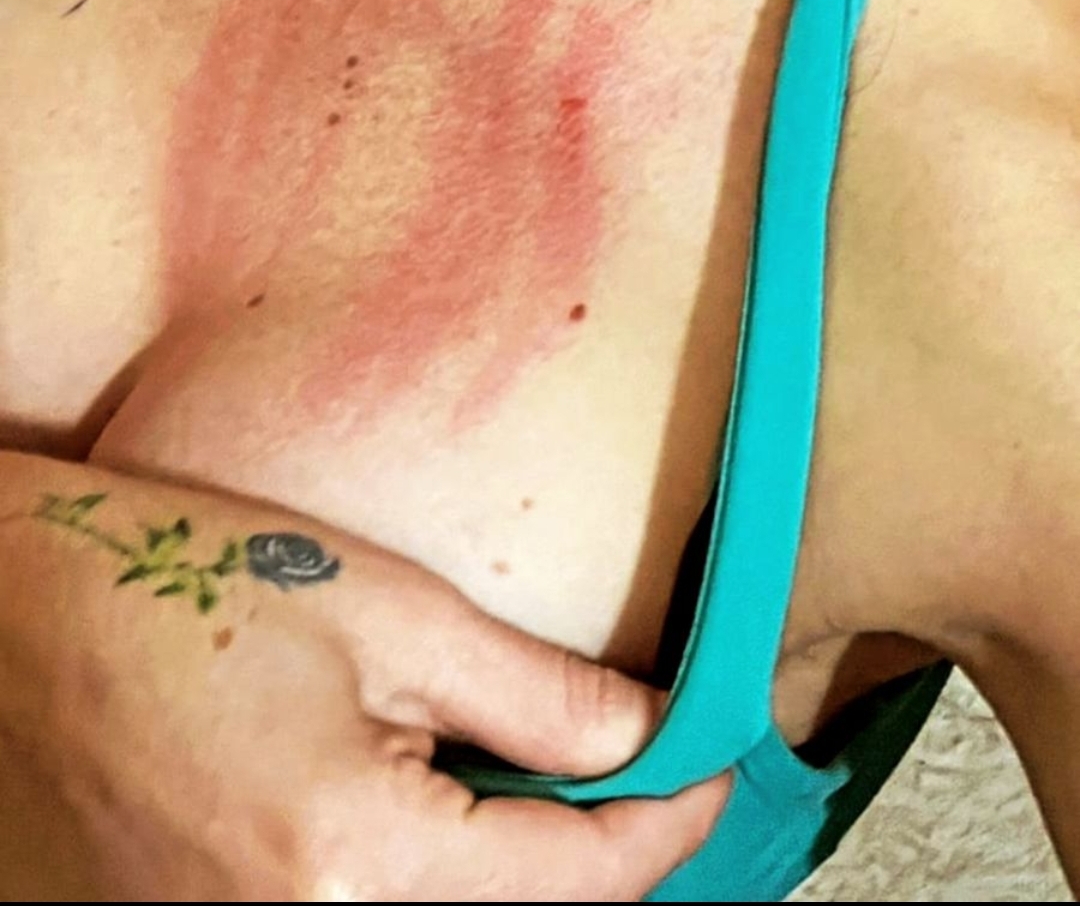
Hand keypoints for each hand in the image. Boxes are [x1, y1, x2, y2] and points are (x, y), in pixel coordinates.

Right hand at [5, 469, 728, 901]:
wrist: (23, 617)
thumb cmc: (188, 585)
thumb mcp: (388, 612)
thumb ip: (536, 693)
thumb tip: (651, 732)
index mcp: (359, 867)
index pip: (581, 882)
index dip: (667, 818)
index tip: (708, 762)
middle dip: (593, 851)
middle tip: (627, 759)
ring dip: (515, 868)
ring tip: (521, 769)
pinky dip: (435, 880)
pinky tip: (432, 801)